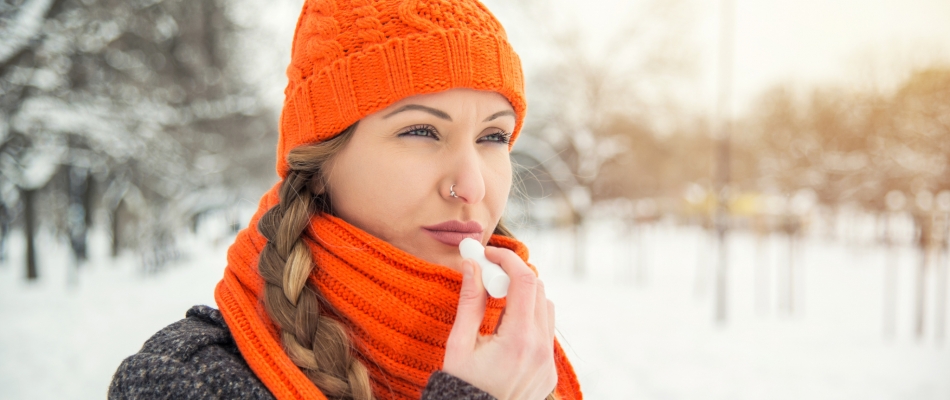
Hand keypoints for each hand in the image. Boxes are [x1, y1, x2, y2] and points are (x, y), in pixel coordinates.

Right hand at [443, 246, 557, 399]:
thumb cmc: (461, 387)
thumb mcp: (459, 344)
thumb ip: (469, 301)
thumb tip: (472, 265)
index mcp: (518, 340)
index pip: (524, 282)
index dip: (507, 260)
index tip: (488, 254)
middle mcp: (540, 350)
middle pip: (539, 290)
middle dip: (514, 275)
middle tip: (488, 274)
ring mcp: (548, 363)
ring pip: (547, 309)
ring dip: (525, 297)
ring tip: (496, 303)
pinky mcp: (549, 372)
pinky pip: (546, 333)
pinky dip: (530, 320)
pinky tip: (506, 329)